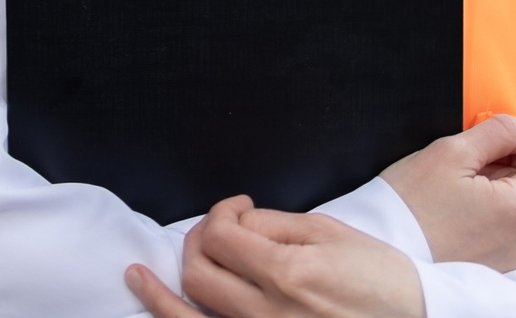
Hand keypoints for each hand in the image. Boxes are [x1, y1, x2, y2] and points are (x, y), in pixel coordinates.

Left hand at [125, 196, 424, 317]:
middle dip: (197, 241)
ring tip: (136, 273)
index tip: (235, 208)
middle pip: (200, 272)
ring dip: (162, 289)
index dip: (219, 212)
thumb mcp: (330, 236)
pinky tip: (155, 300)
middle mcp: (268, 313)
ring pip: (192, 313)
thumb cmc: (378, 279)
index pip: (222, 236)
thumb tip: (235, 223)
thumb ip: (275, 226)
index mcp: (288, 273)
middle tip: (215, 231)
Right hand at [380, 114, 515, 271]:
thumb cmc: (408, 203)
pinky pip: (502, 234)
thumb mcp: (451, 152)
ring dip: (494, 195)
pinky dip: (485, 220)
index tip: (493, 146)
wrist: (376, 255)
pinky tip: (454, 219)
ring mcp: (510, 261)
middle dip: (505, 170)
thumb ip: (501, 132)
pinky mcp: (494, 273)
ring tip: (453, 197)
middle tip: (462, 171)